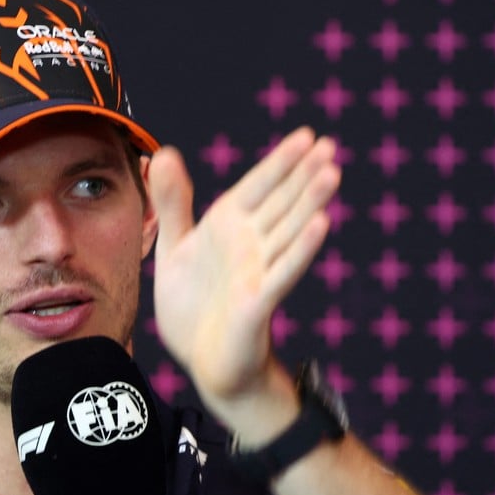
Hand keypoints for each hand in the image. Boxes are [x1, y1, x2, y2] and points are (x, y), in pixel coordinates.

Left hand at [148, 126, 339, 407]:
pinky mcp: (257, 302)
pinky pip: (281, 272)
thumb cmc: (193, 305)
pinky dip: (299, 249)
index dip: (281, 161)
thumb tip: (164, 153)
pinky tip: (320, 225)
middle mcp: (249, 244)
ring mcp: (257, 272)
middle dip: (303, 174)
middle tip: (330, 145)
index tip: (307, 135)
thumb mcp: (173, 247)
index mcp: (229, 226)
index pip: (259, 186)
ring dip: (309, 203)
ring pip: (288, 230)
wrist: (200, 359)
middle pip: (281, 202)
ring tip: (331, 173)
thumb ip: (172, 203)